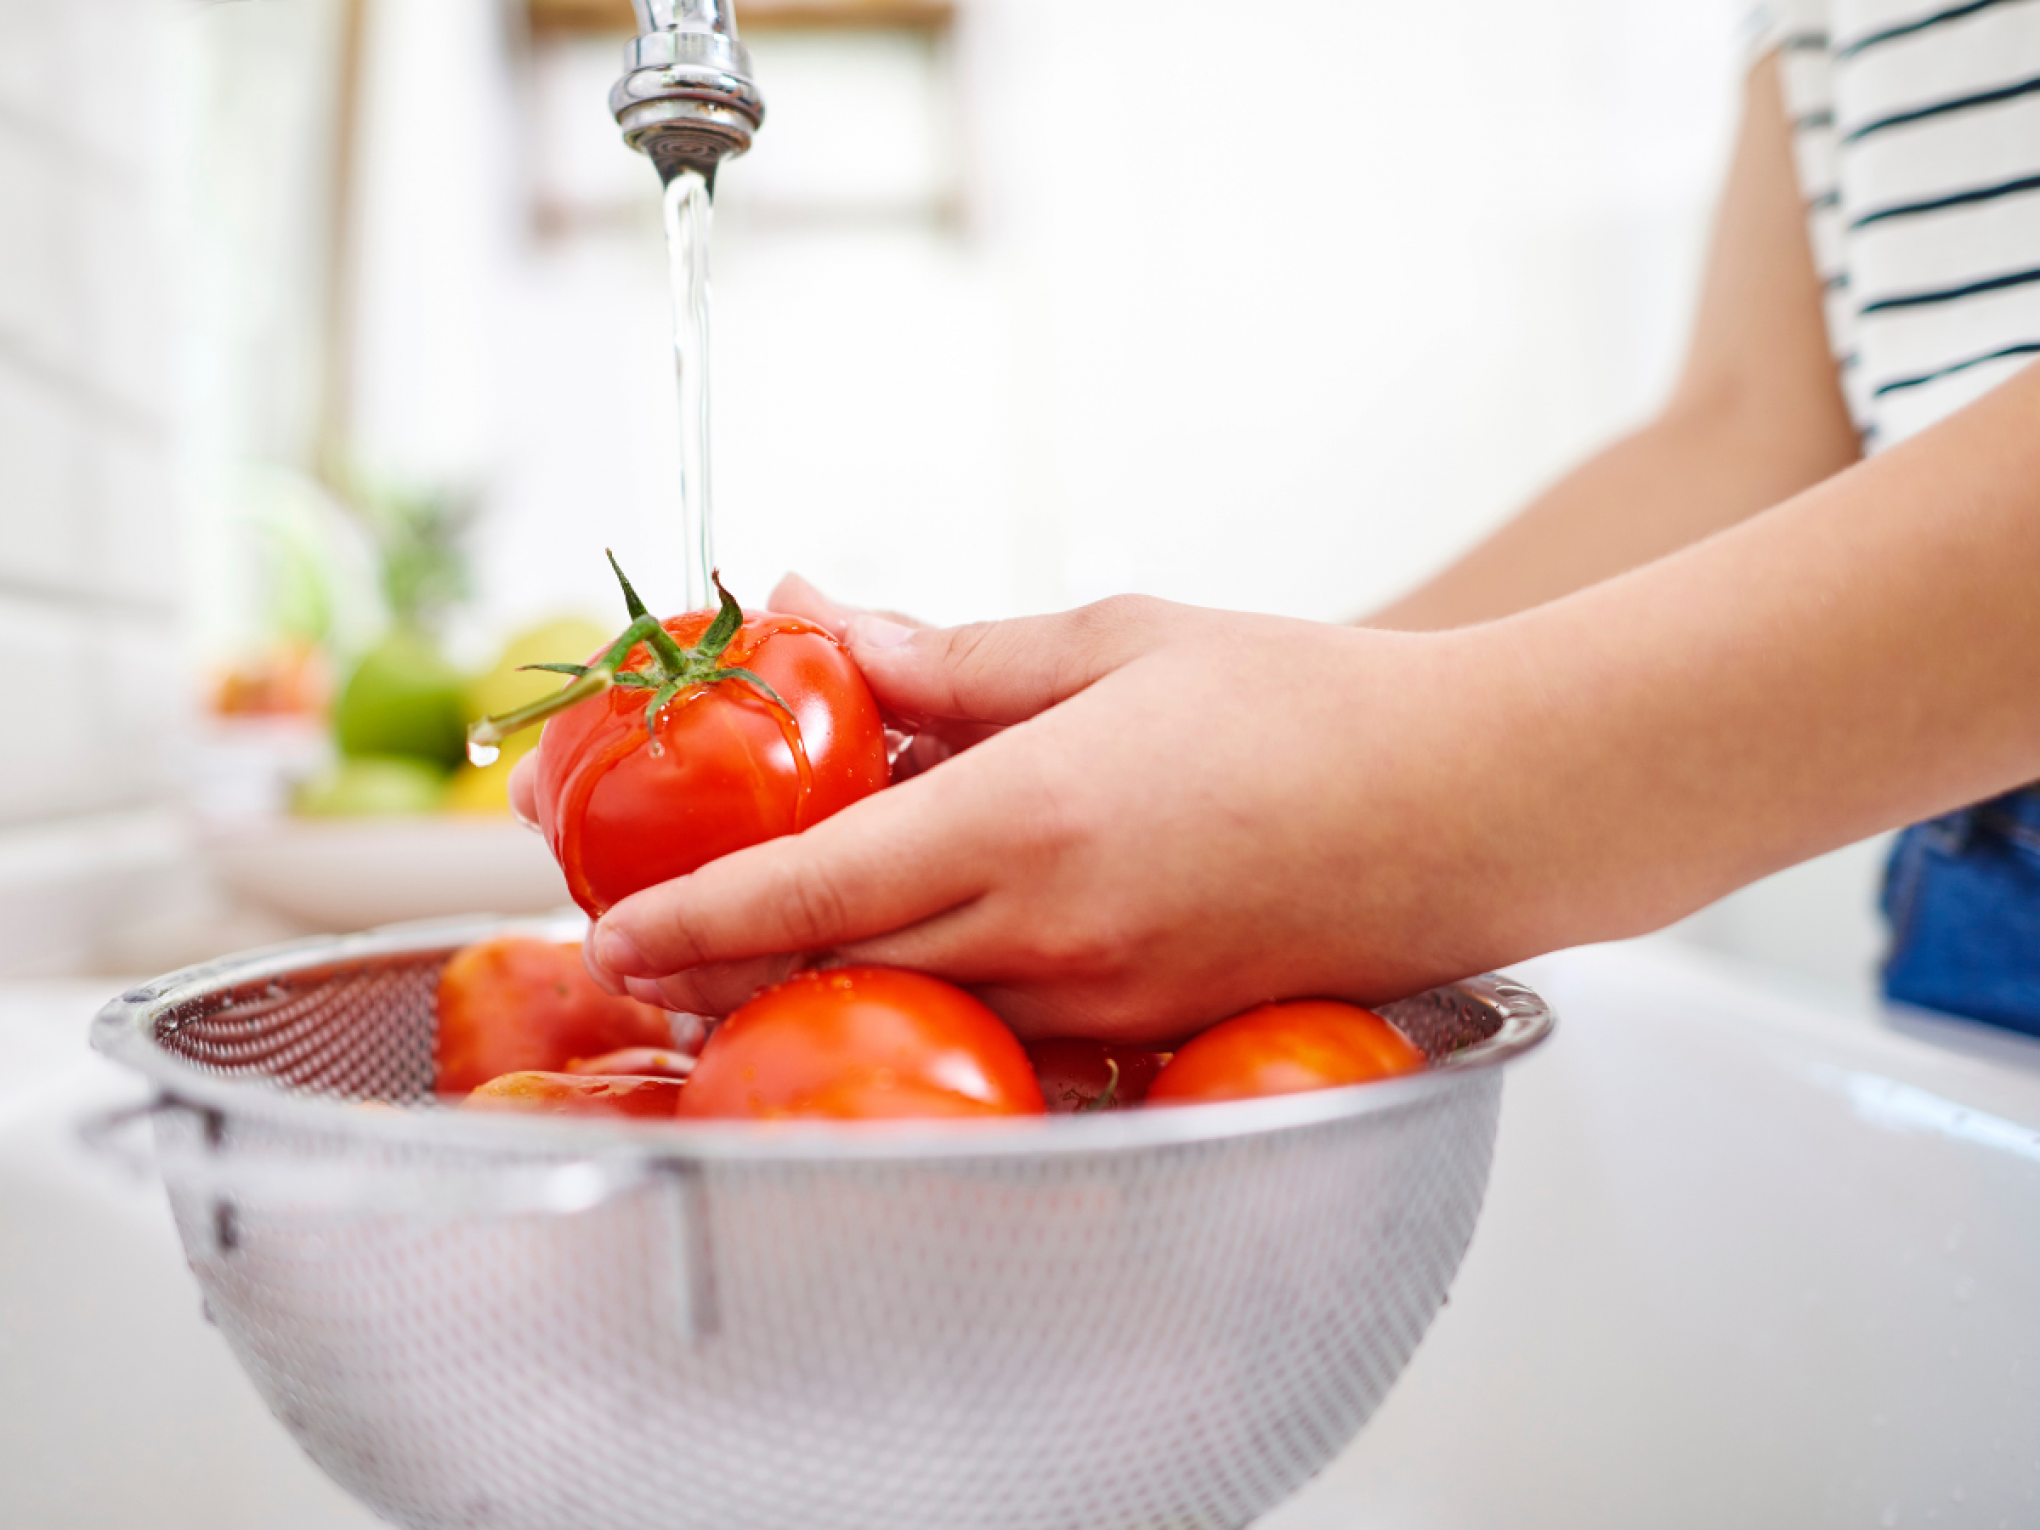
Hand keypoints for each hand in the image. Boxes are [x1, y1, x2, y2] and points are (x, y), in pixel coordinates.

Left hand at [576, 586, 1558, 1040]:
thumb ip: (955, 656)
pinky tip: (923, 948)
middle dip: (724, 966)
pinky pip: (1007, 1026)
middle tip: (650, 941)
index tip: (607, 935)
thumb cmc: (1311, 702)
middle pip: (837, 973)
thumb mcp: (1118, 641)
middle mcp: (1052, 933)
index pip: (811, 891)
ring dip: (824, 982)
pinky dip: (935, 995)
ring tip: (763, 939)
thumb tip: (828, 628)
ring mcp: (1105, 1000)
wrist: (1478, 804)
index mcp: (1029, 819)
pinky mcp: (1152, 1030)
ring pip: (915, 1009)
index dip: (693, 918)